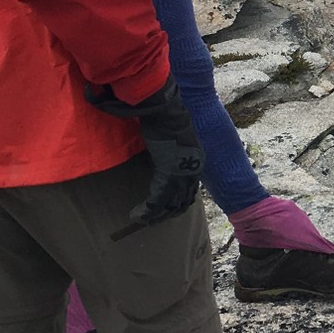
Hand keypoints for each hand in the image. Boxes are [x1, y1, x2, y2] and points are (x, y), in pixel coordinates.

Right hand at [86, 79, 204, 234]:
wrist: (165, 112)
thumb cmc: (166, 121)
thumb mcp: (173, 141)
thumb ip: (172, 153)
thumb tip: (163, 157)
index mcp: (197, 163)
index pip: (190, 192)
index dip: (177, 204)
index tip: (165, 212)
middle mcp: (193, 172)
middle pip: (181, 202)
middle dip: (166, 214)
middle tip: (151, 221)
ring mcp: (182, 175)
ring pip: (169, 205)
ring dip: (154, 216)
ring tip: (141, 219)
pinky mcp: (168, 176)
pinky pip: (157, 201)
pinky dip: (146, 211)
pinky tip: (136, 215)